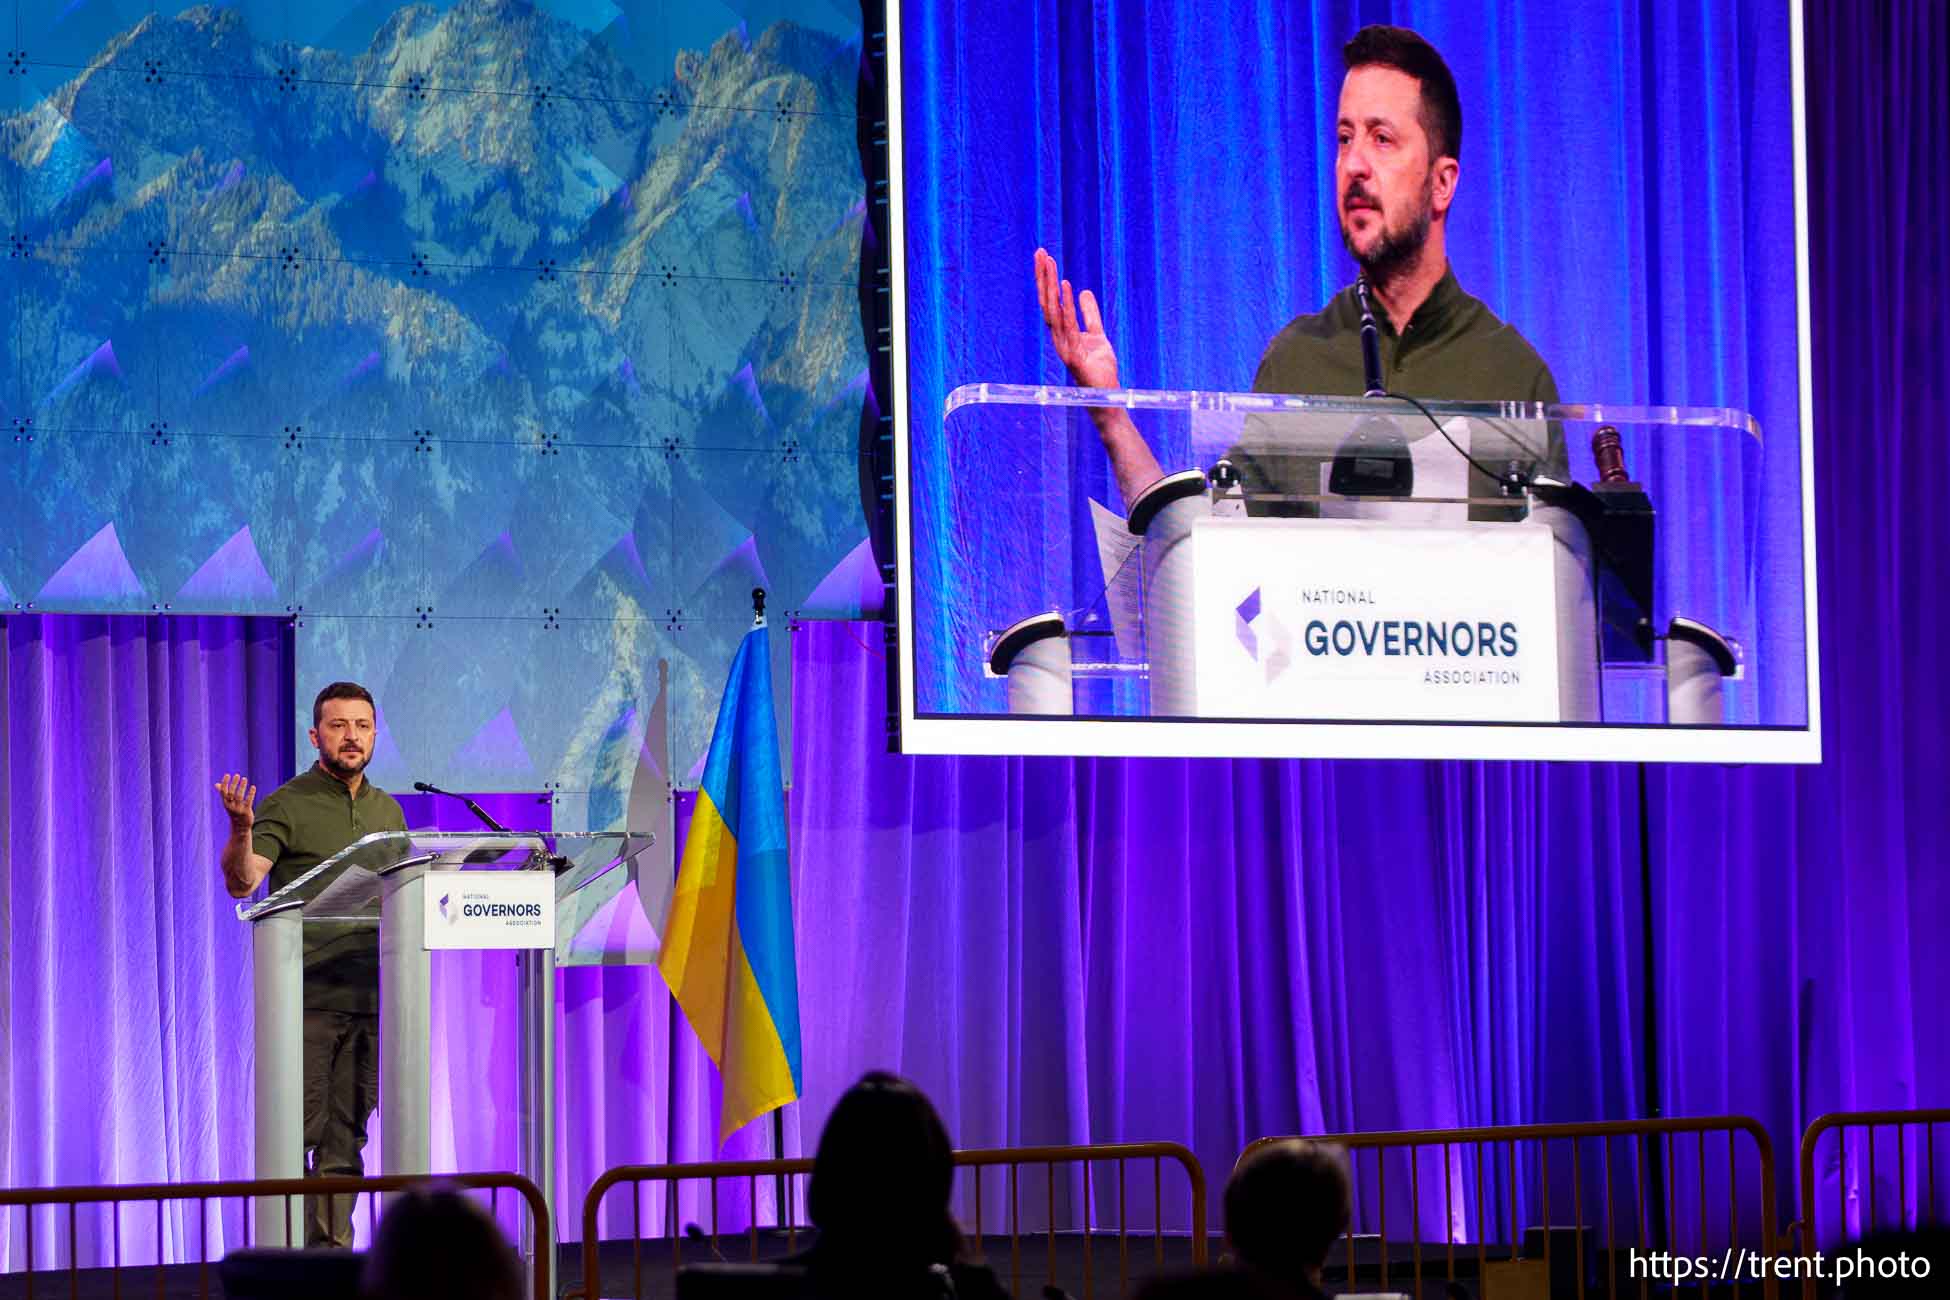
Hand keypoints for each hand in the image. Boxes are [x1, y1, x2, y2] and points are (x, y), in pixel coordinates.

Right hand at [216, 773, 255, 834]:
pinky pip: (248, 801)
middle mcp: (230, 806)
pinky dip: (251, 794)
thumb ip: (223, 793)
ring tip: (244, 779)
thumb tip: (216, 784)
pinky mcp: (246, 812)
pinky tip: (253, 787)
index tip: (227, 775)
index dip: (225, 783)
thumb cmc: (234, 812)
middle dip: (233, 784)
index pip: (223, 792)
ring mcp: (238, 809)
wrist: (240, 827)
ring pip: (239, 796)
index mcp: (225, 803)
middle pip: (231, 793)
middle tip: (237, 775)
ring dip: (242, 787)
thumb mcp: (227, 803)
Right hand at [1035, 247, 1121, 388]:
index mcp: (1063, 333)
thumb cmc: (1100, 370)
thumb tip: (1083, 291)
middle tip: (1040, 252)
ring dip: (1050, 286)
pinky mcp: (1074, 356)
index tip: (1045, 258)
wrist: (1106, 396)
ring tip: (1049, 262)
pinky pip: (1069, 326)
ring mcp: (1064, 347)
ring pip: (1053, 311)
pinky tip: (1064, 285)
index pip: (1051, 303)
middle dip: (1043, 277)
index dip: (1046, 281)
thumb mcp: (1098, 335)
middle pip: (1047, 303)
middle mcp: (1059, 338)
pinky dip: (1065, 305)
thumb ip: (1090, 315)